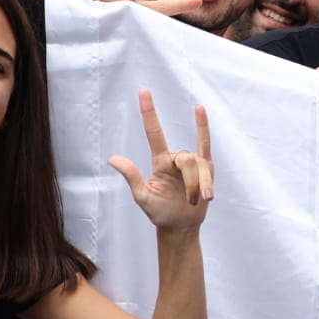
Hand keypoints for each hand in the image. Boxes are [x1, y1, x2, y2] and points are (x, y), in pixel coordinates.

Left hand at [109, 90, 212, 232]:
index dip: (149, 112)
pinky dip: (202, 126)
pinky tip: (199, 109)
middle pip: (186, 160)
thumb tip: (112, 158)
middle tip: (192, 201)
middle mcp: (175, 158)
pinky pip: (206, 145)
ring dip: (201, 185)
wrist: (181, 226)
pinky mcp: (207, 168)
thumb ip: (132, 176)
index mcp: (160, 162)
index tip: (144, 92)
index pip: (154, 132)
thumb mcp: (143, 197)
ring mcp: (192, 162)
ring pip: (199, 165)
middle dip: (191, 182)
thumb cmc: (160, 212)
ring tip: (200, 200)